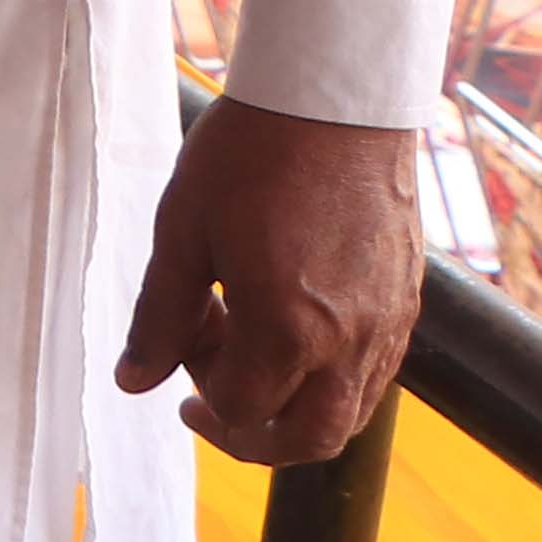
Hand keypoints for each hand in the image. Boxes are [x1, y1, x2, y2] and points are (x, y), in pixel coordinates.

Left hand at [122, 95, 421, 462]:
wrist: (335, 100)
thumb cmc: (251, 156)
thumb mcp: (182, 232)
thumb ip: (159, 316)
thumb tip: (132, 381)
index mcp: (288, 330)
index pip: (241, 409)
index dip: (199, 390)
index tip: (182, 343)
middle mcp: (350, 342)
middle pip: (308, 440)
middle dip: (252, 439)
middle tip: (210, 403)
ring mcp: (389, 325)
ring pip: (349, 415)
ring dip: (296, 413)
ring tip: (250, 359)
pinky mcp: (409, 301)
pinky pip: (376, 373)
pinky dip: (333, 380)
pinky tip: (296, 332)